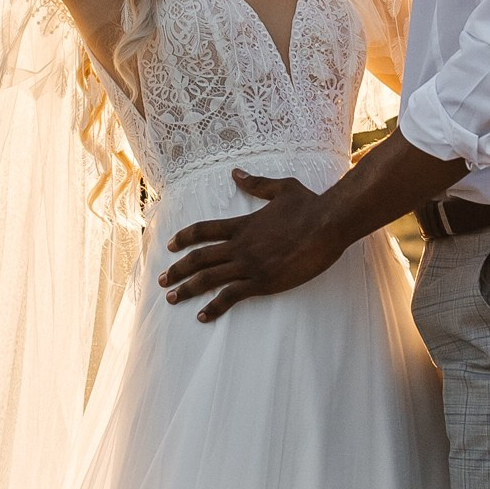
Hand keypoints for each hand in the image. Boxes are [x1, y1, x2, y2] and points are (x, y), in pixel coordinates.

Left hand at [158, 172, 347, 320]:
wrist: (328, 224)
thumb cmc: (309, 205)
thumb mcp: (282, 188)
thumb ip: (256, 183)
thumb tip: (236, 173)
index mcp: (242, 224)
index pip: (204, 231)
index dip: (184, 238)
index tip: (171, 246)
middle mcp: (240, 245)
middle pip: (198, 258)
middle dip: (177, 270)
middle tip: (162, 280)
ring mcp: (249, 265)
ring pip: (208, 278)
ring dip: (187, 289)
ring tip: (171, 298)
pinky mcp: (262, 282)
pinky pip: (231, 296)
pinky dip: (214, 307)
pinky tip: (202, 315)